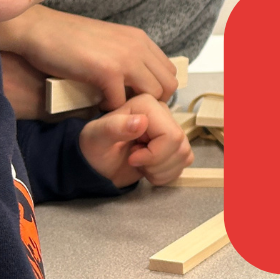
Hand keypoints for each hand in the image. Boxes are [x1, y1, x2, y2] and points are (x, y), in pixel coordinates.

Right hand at [0, 5, 178, 110]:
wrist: (38, 29)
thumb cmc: (67, 39)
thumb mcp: (108, 42)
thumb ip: (126, 56)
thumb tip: (137, 80)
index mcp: (141, 40)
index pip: (169, 72)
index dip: (158, 90)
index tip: (138, 99)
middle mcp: (139, 46)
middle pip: (167, 86)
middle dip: (152, 103)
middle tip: (130, 109)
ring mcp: (126, 58)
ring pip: (153, 95)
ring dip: (136, 107)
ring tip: (115, 108)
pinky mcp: (108, 71)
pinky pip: (122, 102)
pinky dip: (111, 109)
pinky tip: (97, 105)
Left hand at [79, 93, 193, 187]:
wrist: (97, 164)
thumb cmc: (94, 148)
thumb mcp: (97, 138)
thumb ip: (115, 128)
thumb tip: (141, 122)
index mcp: (147, 105)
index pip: (171, 135)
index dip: (154, 155)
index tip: (131, 158)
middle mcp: (163, 113)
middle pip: (180, 146)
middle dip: (157, 164)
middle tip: (135, 162)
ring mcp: (171, 128)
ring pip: (185, 155)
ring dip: (161, 170)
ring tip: (140, 165)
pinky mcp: (175, 144)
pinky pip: (185, 161)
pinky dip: (167, 173)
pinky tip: (149, 169)